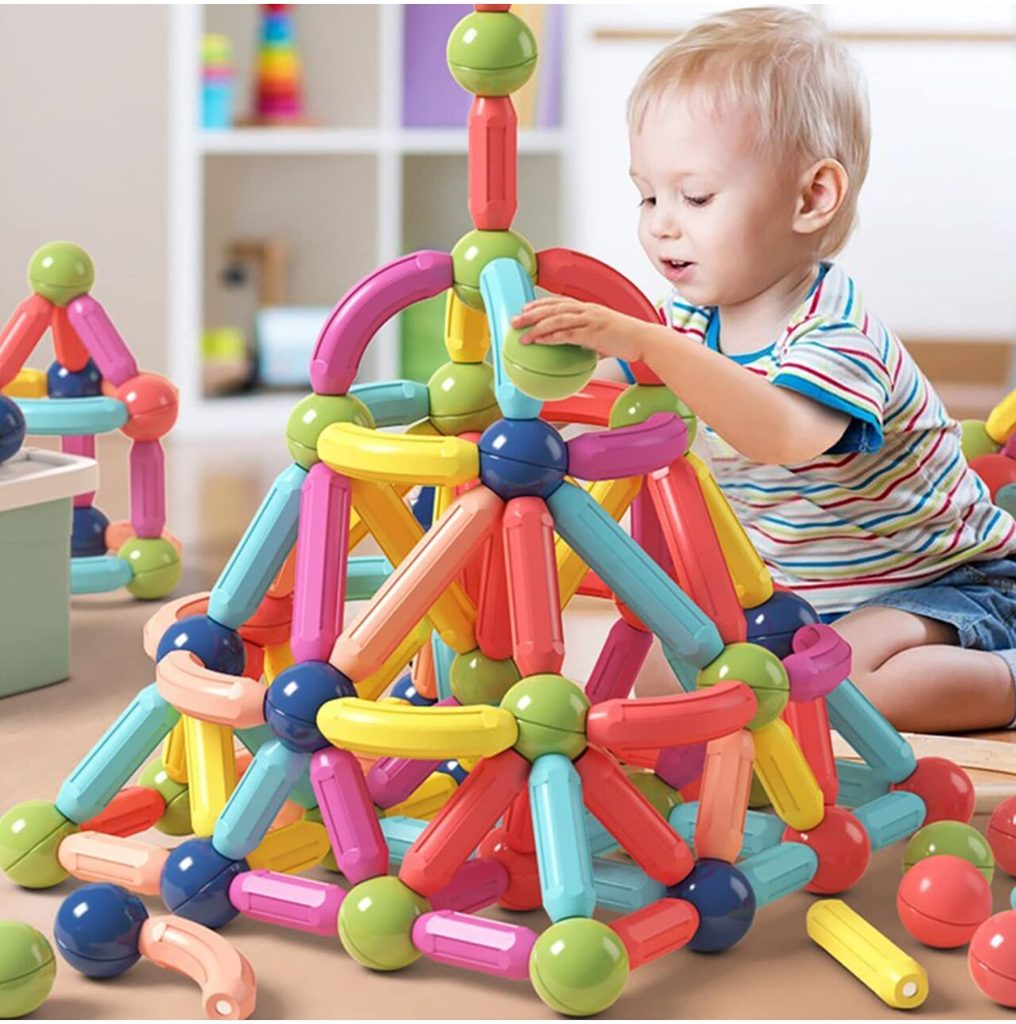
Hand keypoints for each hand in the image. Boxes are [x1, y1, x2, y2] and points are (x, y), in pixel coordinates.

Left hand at [510, 297, 645, 362]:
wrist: (643, 340)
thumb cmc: (626, 340)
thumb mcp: (603, 338)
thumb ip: (590, 342)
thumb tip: (583, 353)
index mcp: (588, 308)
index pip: (559, 302)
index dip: (540, 303)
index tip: (525, 308)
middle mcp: (586, 310)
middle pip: (552, 307)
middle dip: (531, 312)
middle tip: (514, 320)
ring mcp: (589, 319)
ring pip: (556, 319)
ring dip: (536, 325)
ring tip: (521, 334)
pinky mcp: (592, 332)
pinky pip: (567, 333)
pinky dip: (551, 336)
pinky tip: (539, 341)